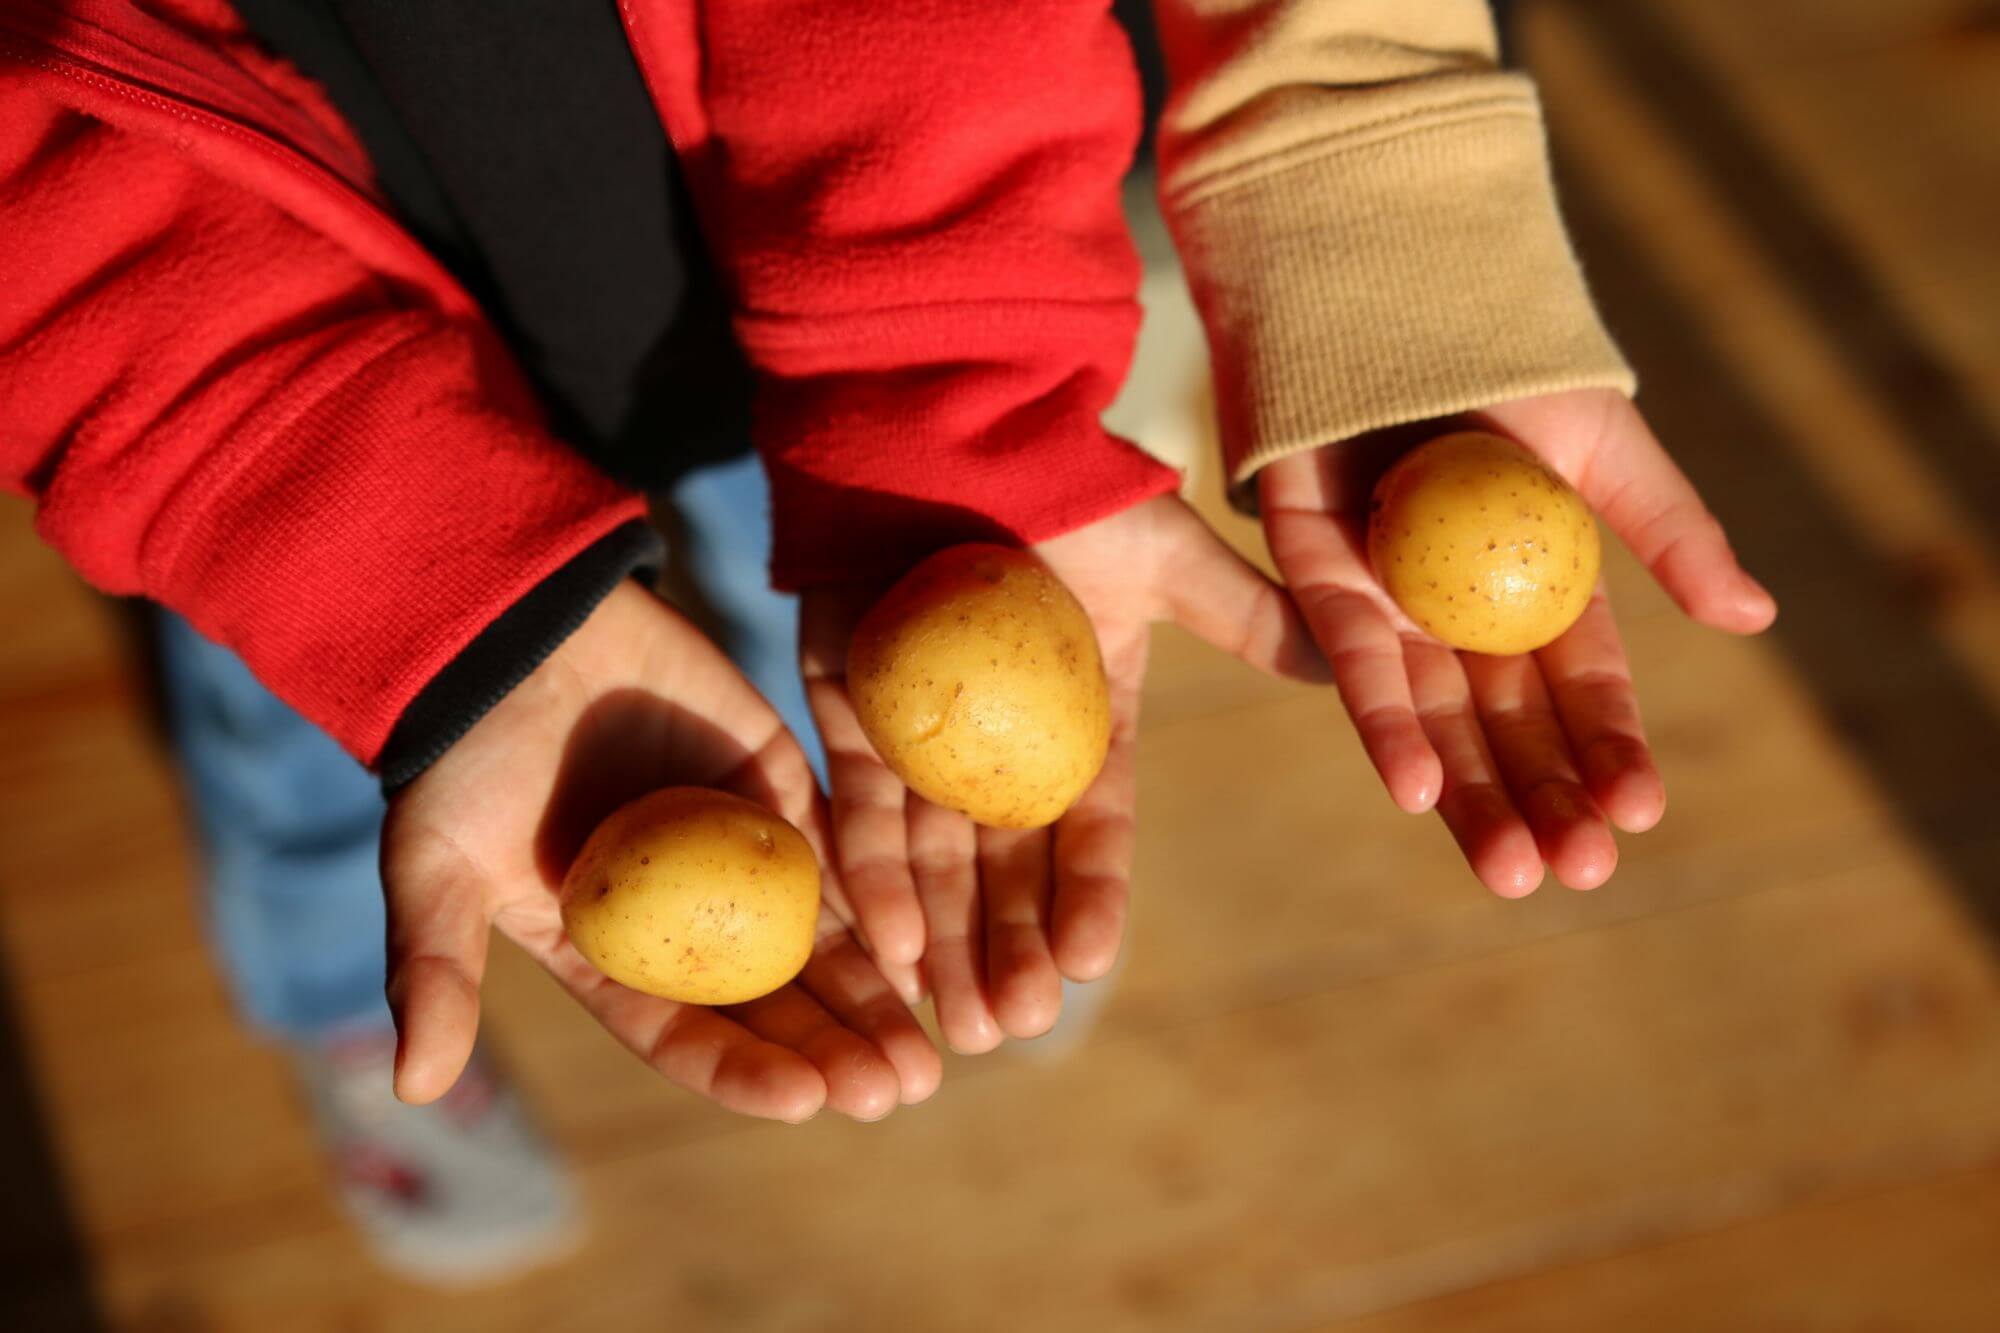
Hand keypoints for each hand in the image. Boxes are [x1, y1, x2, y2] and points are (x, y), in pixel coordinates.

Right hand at [381, 580, 939, 1121]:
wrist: (512, 628)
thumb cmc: (461, 754)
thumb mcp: (433, 864)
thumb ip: (436, 970)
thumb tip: (414, 1090)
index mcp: (609, 954)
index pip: (688, 1032)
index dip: (745, 1070)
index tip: (806, 1102)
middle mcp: (684, 919)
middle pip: (775, 1002)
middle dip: (836, 1049)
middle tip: (900, 1090)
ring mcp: (736, 854)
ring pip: (821, 940)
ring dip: (877, 995)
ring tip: (930, 1052)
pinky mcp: (777, 784)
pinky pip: (842, 850)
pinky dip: (885, 895)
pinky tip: (931, 941)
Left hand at [801, 495, 1325, 1051]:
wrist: (950, 415)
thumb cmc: (1067, 476)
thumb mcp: (1165, 552)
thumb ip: (1243, 614)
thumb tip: (1349, 657)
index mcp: (1079, 713)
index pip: (1091, 823)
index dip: (1092, 893)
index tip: (1093, 963)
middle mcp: (1001, 736)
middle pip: (1005, 864)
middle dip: (1009, 948)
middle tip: (1011, 1027)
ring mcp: (922, 727)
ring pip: (933, 858)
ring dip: (941, 943)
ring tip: (953, 1025)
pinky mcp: (849, 707)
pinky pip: (858, 803)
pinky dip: (869, 874)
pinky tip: (884, 946)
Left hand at [1261, 388, 1775, 895]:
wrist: (1391, 284)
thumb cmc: (1505, 354)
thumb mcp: (1602, 443)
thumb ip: (1667, 528)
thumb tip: (1754, 620)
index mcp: (1535, 580)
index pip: (1579, 686)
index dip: (1610, 747)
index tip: (1641, 812)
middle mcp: (1458, 604)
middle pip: (1504, 723)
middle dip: (1543, 800)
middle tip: (1580, 872)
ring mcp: (1386, 594)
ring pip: (1431, 714)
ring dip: (1470, 794)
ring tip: (1511, 872)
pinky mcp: (1313, 570)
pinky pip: (1344, 656)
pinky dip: (1383, 721)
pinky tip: (1416, 789)